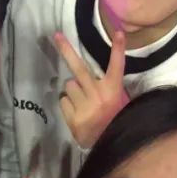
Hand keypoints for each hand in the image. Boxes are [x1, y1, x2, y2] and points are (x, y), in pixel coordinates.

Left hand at [54, 30, 128, 149]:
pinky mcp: (73, 117)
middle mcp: (99, 95)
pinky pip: (63, 101)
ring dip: (72, 90)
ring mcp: (85, 107)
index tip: (119, 33)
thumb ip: (106, 85)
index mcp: (114, 90)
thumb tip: (86, 71)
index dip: (118, 49)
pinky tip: (77, 112)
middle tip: (56, 36)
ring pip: (68, 86)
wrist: (107, 144)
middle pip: (79, 68)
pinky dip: (67, 104)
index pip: (117, 66)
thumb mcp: (118, 100)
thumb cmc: (113, 119)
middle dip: (66, 50)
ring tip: (83, 102)